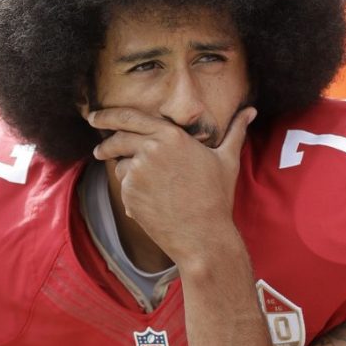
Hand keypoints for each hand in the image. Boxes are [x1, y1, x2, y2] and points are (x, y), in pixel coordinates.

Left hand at [88, 105, 255, 264]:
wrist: (202, 235)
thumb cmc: (217, 197)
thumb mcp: (227, 160)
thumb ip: (235, 131)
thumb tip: (252, 111)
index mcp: (171, 135)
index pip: (129, 117)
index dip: (107, 115)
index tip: (94, 117)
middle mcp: (150, 149)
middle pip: (117, 140)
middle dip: (104, 145)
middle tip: (99, 150)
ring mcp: (136, 172)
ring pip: (122, 167)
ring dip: (128, 174)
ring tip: (153, 191)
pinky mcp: (129, 194)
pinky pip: (124, 188)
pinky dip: (133, 194)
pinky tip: (154, 205)